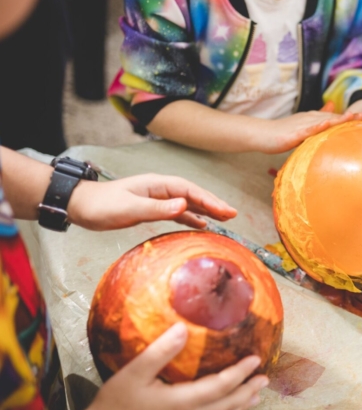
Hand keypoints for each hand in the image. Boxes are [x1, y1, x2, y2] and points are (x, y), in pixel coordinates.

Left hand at [67, 174, 236, 230]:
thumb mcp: (130, 208)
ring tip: (225, 219)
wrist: (80, 206)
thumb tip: (185, 206)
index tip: (225, 211)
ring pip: (188, 204)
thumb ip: (158, 208)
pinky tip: (202, 225)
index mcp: (157, 184)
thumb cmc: (102, 205)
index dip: (209, 200)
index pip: (190, 190)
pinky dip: (191, 218)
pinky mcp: (151, 210)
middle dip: (214, 204)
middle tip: (233, 214)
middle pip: (193, 195)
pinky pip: (178, 213)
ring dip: (206, 211)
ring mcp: (157, 199)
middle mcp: (160, 190)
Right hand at [81, 323, 268, 409]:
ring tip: (254, 397)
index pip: (222, 384)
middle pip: (229, 404)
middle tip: (264, 378)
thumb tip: (183, 327)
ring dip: (240, 408)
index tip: (256, 359)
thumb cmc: (114, 406)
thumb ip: (161, 350)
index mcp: (183, 401)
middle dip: (248, 390)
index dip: (241, 371)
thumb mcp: (134, 372)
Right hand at [253, 109, 361, 153]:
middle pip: (335, 118)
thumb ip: (319, 121)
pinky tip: (326, 125)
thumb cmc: (282, 134)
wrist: (262, 134)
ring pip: (324, 121)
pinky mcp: (294, 133)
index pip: (338, 120)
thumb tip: (332, 111)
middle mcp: (312, 119)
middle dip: (352, 117)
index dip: (353, 119)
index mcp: (315, 120)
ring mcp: (303, 125)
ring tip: (354, 116)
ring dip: (339, 119)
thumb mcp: (304, 128)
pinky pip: (307, 129)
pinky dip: (317, 126)